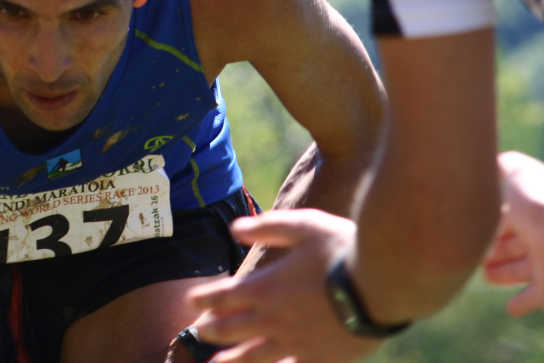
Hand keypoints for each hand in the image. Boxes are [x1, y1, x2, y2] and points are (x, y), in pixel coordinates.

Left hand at [184, 209, 379, 361]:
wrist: (384, 286)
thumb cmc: (343, 250)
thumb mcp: (303, 226)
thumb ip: (268, 227)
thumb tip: (234, 229)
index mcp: (265, 287)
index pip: (224, 296)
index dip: (205, 298)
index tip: (191, 301)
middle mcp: (274, 319)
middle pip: (232, 329)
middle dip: (212, 331)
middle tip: (198, 334)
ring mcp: (297, 343)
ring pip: (255, 356)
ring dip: (233, 360)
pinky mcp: (320, 359)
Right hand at [483, 151, 543, 315]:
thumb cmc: (542, 205)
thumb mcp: (519, 175)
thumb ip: (504, 166)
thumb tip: (494, 161)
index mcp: (534, 205)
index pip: (510, 212)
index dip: (491, 217)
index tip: (469, 225)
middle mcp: (542, 233)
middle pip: (516, 240)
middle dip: (495, 245)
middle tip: (475, 253)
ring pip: (523, 267)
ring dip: (504, 272)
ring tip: (487, 275)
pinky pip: (535, 297)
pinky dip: (522, 302)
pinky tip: (511, 307)